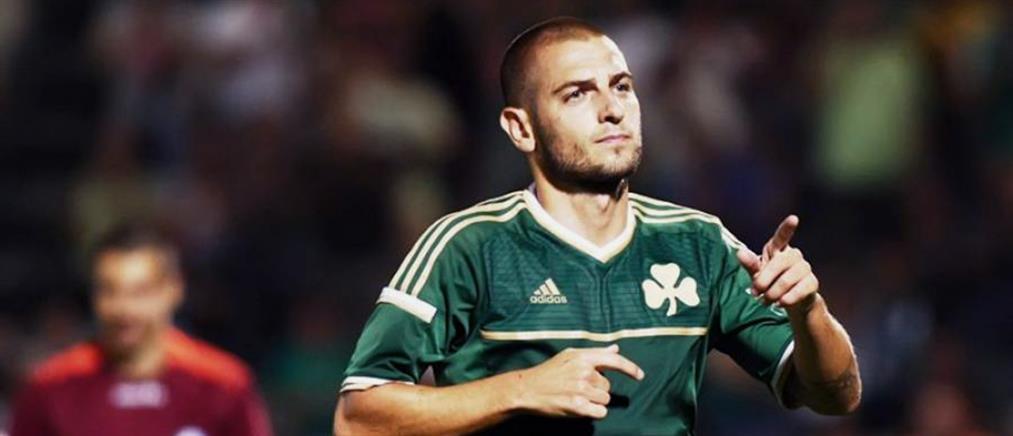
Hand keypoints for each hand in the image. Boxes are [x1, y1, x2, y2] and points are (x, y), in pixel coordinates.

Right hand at [512, 344, 643, 418]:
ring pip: (604, 400)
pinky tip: (579, 407)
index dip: (631, 368)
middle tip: (579, 387)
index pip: (615, 361)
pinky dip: (593, 412)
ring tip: (576, 396)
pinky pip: (600, 412)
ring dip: (594, 401)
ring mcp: (581, 389)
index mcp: (583, 357)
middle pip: (608, 386)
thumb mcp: (570, 356)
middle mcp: (584, 372)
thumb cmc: (549, 372)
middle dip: (597, 389)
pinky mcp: (577, 406)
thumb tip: (615, 349)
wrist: (528, 389)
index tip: (640, 375)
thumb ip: (595, 353)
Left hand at [735, 215, 818, 314]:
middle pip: (780, 263)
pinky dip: (787, 299)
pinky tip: (780, 304)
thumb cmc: (770, 282)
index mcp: (778, 249)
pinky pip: (800, 290)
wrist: (788, 301)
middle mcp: (794, 255)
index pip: (782, 236)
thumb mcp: (757, 274)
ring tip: (765, 301)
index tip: (794, 218)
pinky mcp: (812, 283)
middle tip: (755, 293)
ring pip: (788, 279)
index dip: (787, 228)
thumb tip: (739, 252)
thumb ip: (750, 264)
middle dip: (765, 280)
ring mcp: (805, 268)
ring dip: (773, 293)